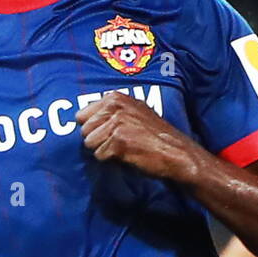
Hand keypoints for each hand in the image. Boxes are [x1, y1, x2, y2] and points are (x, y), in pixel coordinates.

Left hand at [75, 92, 203, 182]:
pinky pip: (100, 155)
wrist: (176, 152)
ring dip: (103, 150)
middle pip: (84, 130)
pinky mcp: (118, 142)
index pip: (82, 114)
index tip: (107, 132)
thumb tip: (80, 117)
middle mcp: (114, 107)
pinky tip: (127, 155)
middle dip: (97, 139)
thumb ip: (110, 110)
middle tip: (118, 142)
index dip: (93, 127)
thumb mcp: (134, 111)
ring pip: (89, 143)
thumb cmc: (154, 134)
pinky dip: (111, 159)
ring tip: (123, 148)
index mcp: (115, 97)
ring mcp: (116, 123)